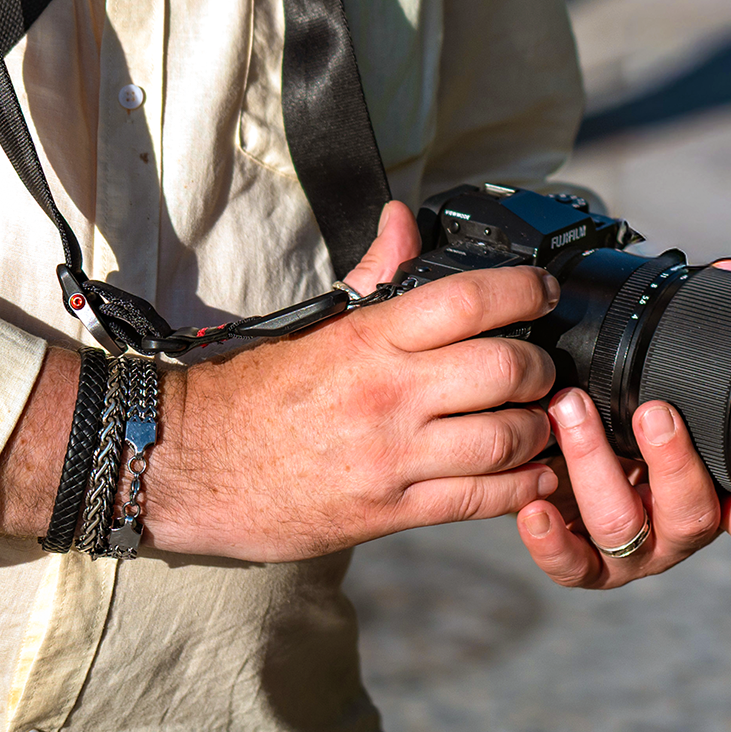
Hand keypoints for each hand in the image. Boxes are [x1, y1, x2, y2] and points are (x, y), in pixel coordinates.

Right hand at [151, 199, 563, 560]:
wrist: (188, 465)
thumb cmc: (248, 392)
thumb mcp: (312, 324)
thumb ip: (371, 274)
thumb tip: (403, 221)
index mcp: (368, 338)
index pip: (468, 301)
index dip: (521, 290)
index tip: (542, 290)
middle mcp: (388, 394)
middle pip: (504, 370)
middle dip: (539, 367)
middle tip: (542, 366)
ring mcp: (393, 457)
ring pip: (505, 440)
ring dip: (539, 430)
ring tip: (541, 421)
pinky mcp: (391, 511)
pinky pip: (480, 500)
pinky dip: (523, 488)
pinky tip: (537, 477)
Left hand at [513, 259, 730, 589]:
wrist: (561, 458)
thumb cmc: (624, 415)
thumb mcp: (661, 374)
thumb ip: (699, 328)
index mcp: (708, 487)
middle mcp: (673, 525)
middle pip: (690, 513)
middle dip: (672, 461)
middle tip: (651, 411)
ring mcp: (628, 549)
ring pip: (623, 526)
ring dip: (597, 466)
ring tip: (570, 411)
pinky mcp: (578, 559)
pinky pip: (570, 565)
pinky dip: (552, 541)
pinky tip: (534, 507)